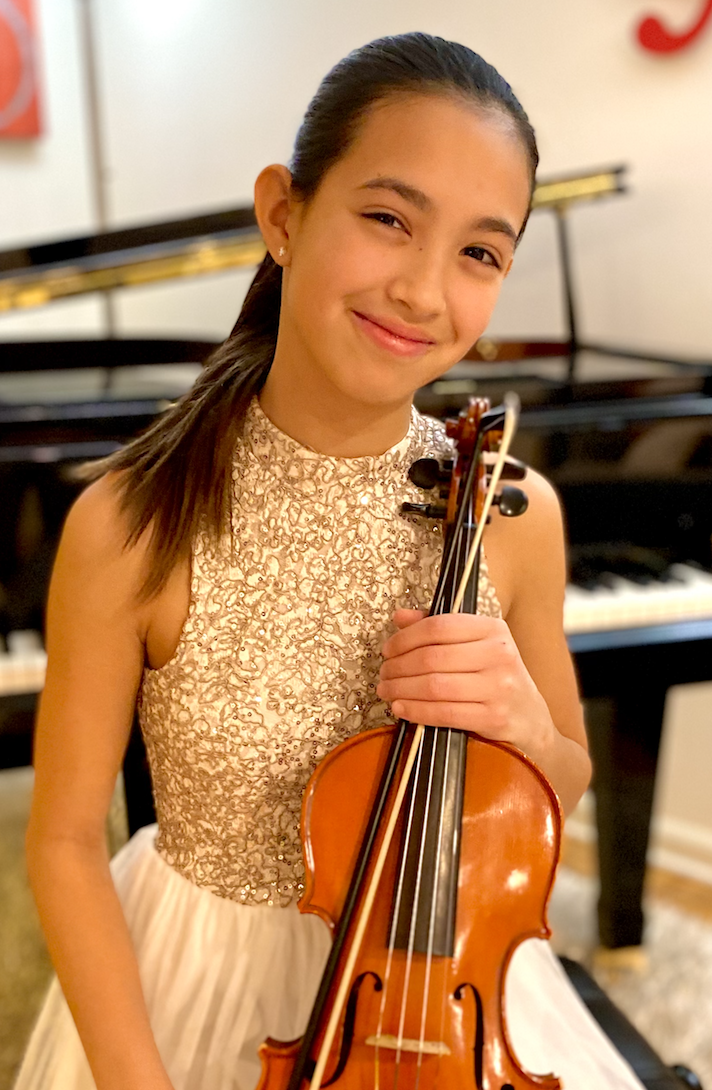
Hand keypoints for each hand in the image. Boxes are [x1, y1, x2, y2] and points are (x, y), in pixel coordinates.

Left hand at [377, 609, 555, 758]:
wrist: (531, 718)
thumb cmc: (495, 677)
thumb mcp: (476, 645)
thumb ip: (438, 628)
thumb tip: (400, 617)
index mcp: (493, 629)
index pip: (438, 627)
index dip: (405, 638)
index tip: (387, 649)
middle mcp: (499, 654)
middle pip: (432, 657)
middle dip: (398, 667)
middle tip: (383, 673)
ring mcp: (499, 687)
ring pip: (435, 685)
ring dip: (401, 689)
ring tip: (386, 690)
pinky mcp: (494, 718)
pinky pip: (444, 713)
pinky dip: (416, 710)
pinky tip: (400, 707)